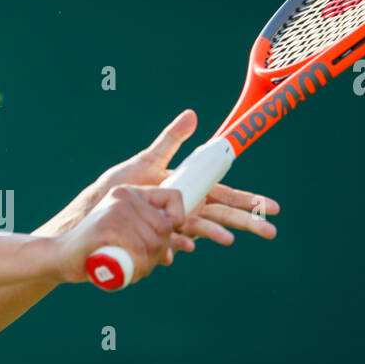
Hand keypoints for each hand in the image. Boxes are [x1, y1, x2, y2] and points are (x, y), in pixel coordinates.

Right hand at [55, 183, 189, 283]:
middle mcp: (124, 195)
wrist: (60, 257)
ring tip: (137, 272)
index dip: (179, 220)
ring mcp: (115, 209)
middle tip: (145, 266)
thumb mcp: (125, 234)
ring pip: (153, 241)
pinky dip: (140, 266)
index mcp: (130, 192)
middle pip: (165, 226)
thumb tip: (180, 250)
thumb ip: (146, 236)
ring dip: (150, 264)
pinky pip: (138, 248)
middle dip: (160, 252)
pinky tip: (133, 274)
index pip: (174, 196)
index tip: (167, 239)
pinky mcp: (107, 226)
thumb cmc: (94, 249)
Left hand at [91, 109, 279, 248]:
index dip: (249, 201)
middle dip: (248, 222)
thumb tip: (191, 115)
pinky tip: (184, 248)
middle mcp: (184, 209)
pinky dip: (177, 245)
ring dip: (216, 234)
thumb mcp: (147, 160)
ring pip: (202, 230)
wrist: (93, 209)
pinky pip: (171, 243)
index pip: (225, 195)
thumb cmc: (121, 185)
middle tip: (272, 231)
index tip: (271, 206)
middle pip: (222, 215)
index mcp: (189, 190)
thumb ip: (170, 140)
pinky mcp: (155, 238)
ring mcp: (171, 226)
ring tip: (230, 240)